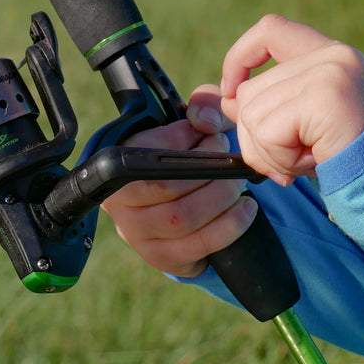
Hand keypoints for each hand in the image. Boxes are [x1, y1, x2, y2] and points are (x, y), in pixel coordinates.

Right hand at [99, 103, 257, 278]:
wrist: (190, 197)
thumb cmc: (189, 152)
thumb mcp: (198, 121)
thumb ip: (205, 105)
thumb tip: (204, 120)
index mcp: (119, 160)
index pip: (146, 151)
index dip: (184, 142)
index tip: (210, 135)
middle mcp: (119, 201)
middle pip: (164, 189)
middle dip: (208, 172)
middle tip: (230, 161)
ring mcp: (137, 234)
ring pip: (180, 220)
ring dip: (220, 199)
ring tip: (238, 185)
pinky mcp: (161, 257)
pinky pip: (195, 248)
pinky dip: (229, 228)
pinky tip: (245, 210)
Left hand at [215, 14, 363, 186]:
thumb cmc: (345, 155)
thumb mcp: (300, 123)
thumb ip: (265, 104)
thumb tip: (221, 99)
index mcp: (329, 54)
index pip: (271, 29)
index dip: (240, 56)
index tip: (231, 90)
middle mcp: (332, 55)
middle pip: (251, 91)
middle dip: (258, 136)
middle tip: (296, 154)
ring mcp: (330, 73)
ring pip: (254, 114)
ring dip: (271, 152)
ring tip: (309, 156)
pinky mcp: (325, 99)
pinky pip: (268, 133)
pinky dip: (280, 158)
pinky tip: (312, 161)